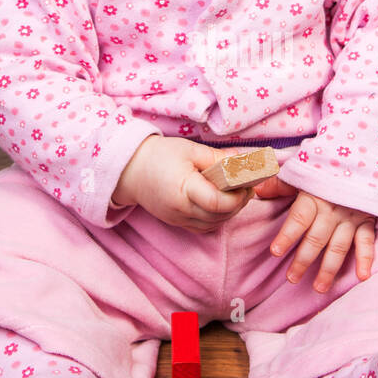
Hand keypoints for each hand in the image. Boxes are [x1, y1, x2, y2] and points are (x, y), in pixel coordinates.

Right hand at [111, 136, 253, 232]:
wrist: (130, 170)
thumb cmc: (159, 156)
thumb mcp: (190, 150)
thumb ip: (217, 157)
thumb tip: (242, 160)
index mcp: (183, 189)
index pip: (217, 203)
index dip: (237, 197)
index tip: (246, 185)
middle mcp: (180, 209)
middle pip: (218, 216)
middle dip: (238, 204)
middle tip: (247, 187)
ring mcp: (178, 219)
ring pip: (213, 224)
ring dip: (230, 212)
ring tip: (236, 194)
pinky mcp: (177, 223)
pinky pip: (203, 227)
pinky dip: (217, 219)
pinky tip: (222, 205)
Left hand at [253, 175, 375, 292]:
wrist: (363, 156)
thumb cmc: (325, 169)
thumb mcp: (301, 171)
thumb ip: (279, 184)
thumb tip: (255, 189)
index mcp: (313, 196)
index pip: (299, 219)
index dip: (287, 235)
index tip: (276, 252)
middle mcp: (332, 209)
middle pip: (316, 238)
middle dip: (304, 260)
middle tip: (292, 279)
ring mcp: (350, 216)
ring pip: (338, 246)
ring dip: (329, 268)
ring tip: (319, 288)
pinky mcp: (367, 220)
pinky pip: (367, 241)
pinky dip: (366, 258)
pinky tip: (362, 276)